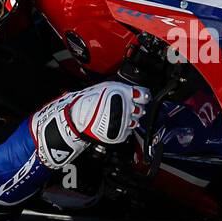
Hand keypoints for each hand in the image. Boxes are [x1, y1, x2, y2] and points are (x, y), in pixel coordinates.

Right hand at [31, 81, 150, 168]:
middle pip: (141, 109)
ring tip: (118, 116)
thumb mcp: (105, 87)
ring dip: (130, 119)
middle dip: (135, 108)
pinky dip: (124, 128)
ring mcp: (125, 121)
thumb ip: (120, 89)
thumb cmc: (88, 101)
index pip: (145, 95)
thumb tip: (132, 90)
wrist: (77, 118)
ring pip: (136, 121)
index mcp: (125, 93)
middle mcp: (127, 107)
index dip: (143, 96)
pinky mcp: (121, 133)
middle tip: (125, 107)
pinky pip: (128, 131)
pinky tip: (115, 124)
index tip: (141, 97)